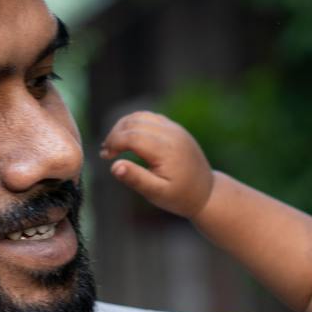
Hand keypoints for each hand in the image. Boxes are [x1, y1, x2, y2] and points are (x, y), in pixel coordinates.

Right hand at [99, 110, 214, 218]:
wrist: (206, 192)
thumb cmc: (180, 196)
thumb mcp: (157, 193)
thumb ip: (136, 179)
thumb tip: (114, 166)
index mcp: (167, 150)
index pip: (132, 136)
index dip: (114, 143)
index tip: (105, 157)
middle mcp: (172, 134)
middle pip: (134, 123)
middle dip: (115, 135)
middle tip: (106, 153)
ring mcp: (175, 129)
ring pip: (141, 116)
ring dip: (123, 127)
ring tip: (114, 145)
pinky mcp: (175, 128)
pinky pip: (150, 117)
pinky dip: (134, 124)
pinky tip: (127, 139)